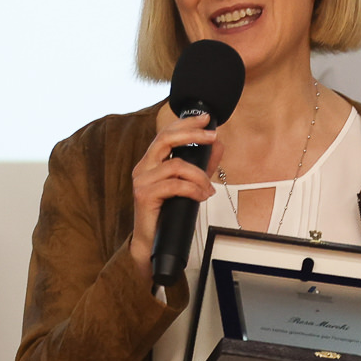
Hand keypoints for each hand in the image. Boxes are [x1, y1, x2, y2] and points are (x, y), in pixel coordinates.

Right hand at [128, 105, 219, 281]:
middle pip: (166, 139)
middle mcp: (143, 167)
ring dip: (199, 176)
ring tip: (208, 189)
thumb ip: (203, 165)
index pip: (166, 133)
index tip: (206, 119)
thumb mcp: (190, 184)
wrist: (153, 242)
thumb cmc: (169, 213)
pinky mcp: (144, 195)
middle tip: (212, 137)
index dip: (186, 123)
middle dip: (193, 135)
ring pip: (176, 165)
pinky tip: (201, 196)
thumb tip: (219, 145)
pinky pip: (174, 185)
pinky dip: (193, 189)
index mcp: (151, 162)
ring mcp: (141, 181)